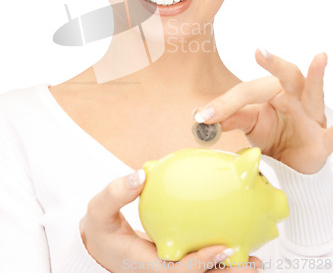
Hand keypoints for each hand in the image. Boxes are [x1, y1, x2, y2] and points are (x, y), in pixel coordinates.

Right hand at [79, 169, 260, 271]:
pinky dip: (221, 259)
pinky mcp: (176, 264)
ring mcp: (170, 270)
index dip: (202, 262)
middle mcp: (162, 272)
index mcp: (146, 265)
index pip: (177, 269)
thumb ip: (116, 193)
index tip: (224, 247)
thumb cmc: (101, 229)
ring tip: (257, 262)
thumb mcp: (99, 210)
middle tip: (254, 264)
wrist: (100, 245)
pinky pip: (201, 264)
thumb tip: (139, 176)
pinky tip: (238, 246)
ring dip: (230, 271)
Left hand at [194, 50, 332, 173]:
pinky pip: (332, 136)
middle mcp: (294, 97)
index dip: (224, 104)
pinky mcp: (321, 141)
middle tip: (259, 52)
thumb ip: (230, 117)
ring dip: (317, 76)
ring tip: (320, 58)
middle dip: (274, 63)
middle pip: (286, 75)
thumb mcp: (249, 122)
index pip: (247, 92)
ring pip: (314, 94)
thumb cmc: (272, 133)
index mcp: (273, 91)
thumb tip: (202, 117)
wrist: (292, 162)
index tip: (203, 116)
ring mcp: (311, 116)